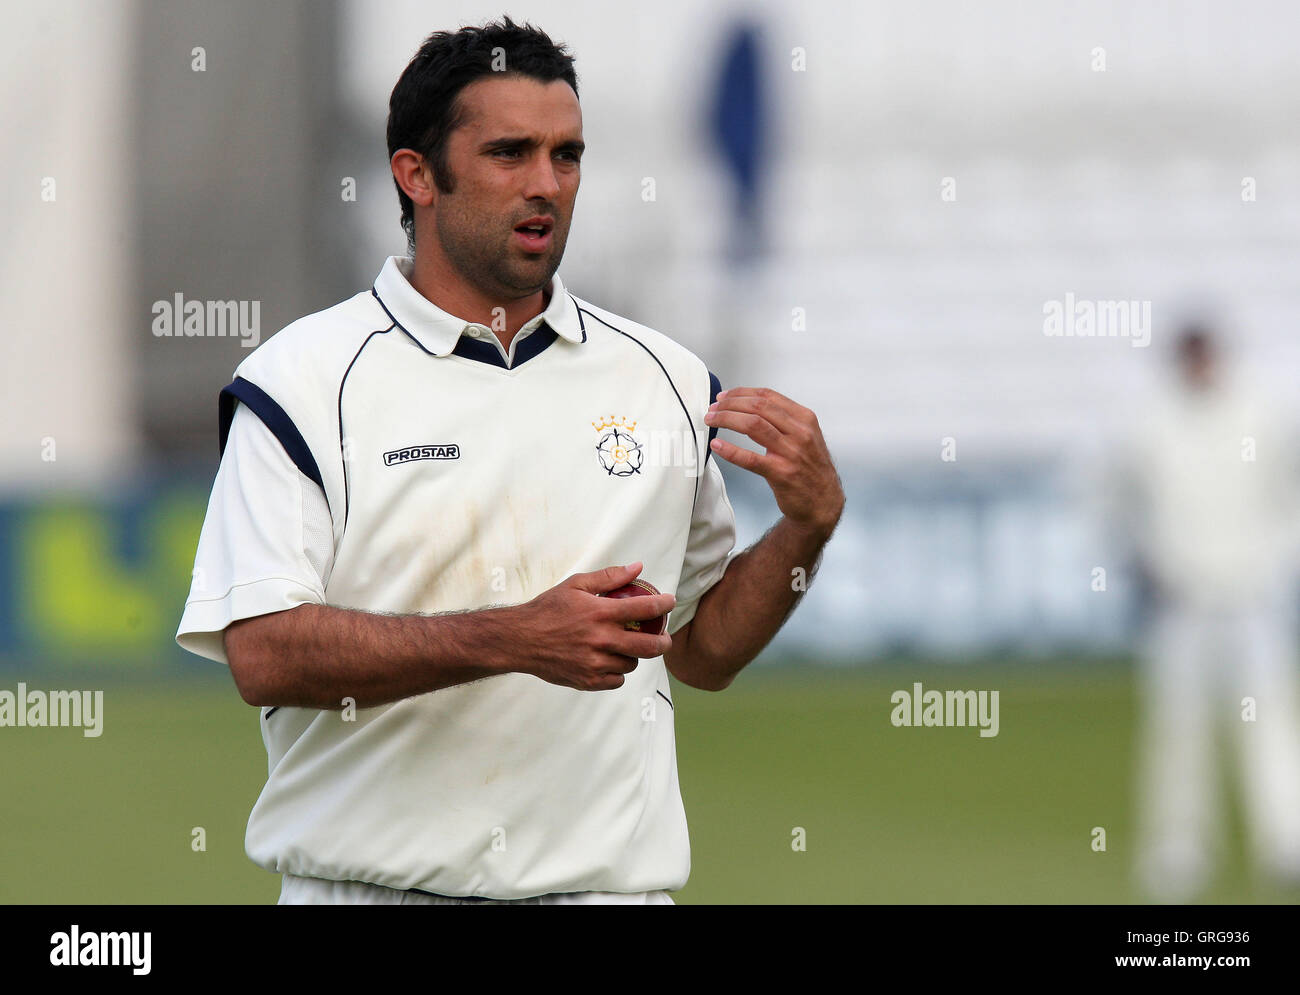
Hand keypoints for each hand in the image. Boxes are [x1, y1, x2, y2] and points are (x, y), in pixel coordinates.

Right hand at [511, 563, 675, 690]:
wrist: (520, 640)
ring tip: (626, 647)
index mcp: (600, 613)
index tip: (670, 602)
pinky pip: (617, 680)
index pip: (644, 608)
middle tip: (664, 638)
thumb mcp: (576, 585)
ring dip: (634, 656)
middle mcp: (600, 639)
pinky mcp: (588, 680)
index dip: (663, 604)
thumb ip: (609, 577)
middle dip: (663, 642)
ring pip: (631, 663)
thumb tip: (638, 567)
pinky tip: (610, 661)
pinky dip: (618, 672)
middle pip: (648, 646)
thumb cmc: (548, 609)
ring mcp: (595, 663)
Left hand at [705, 387, 844, 538]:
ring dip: (727, 419)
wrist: (824, 501)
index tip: (724, 397)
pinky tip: (718, 445)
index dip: (741, 393)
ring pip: (753, 425)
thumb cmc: (811, 468)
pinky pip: (751, 459)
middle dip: (730, 404)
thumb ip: (784, 420)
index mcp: (804, 419)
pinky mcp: (781, 474)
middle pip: (758, 407)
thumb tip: (749, 406)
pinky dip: (731, 450)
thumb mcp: (806, 436)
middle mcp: (799, 432)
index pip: (767, 396)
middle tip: (713, 409)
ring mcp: (791, 453)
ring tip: (712, 420)